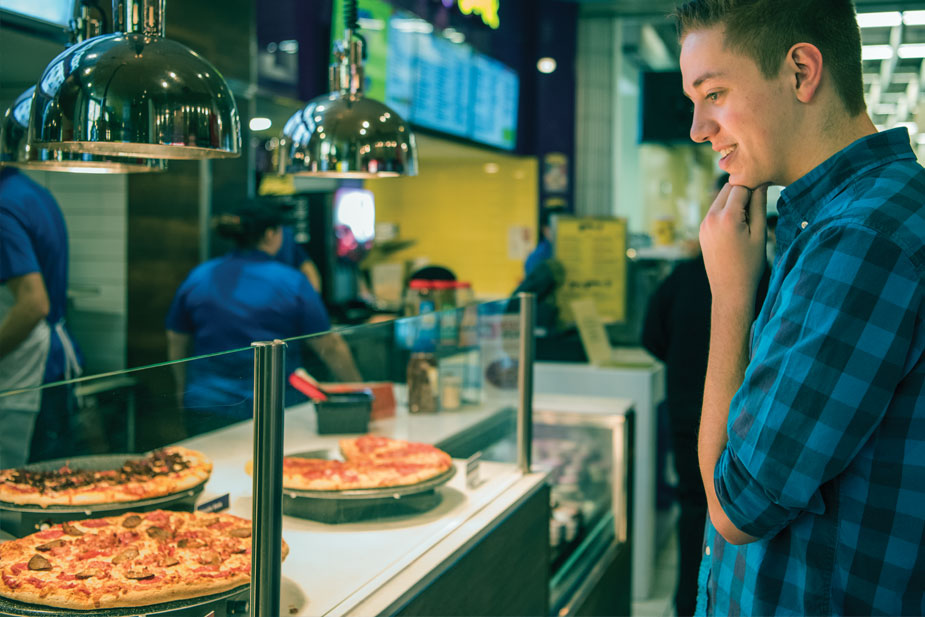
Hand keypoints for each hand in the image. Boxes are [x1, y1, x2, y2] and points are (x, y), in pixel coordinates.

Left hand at [699, 183, 767, 306]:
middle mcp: (710, 218)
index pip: (741, 187)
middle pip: (727, 189)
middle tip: (757, 207)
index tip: (764, 192)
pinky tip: (737, 227)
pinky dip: (726, 212)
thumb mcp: (759, 234)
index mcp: (727, 217)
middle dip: (742, 192)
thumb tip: (760, 182)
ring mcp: (703, 225)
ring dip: (733, 202)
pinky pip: (714, 212)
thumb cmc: (750, 264)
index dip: (754, 188)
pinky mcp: (702, 231)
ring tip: (748, 220)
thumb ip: (759, 205)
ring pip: (720, 200)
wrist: (730, 290)